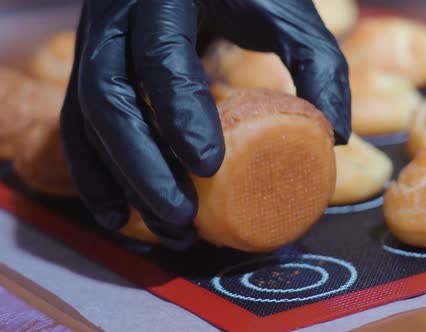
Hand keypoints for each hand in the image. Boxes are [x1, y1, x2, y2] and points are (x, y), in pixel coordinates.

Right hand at [60, 0, 350, 249]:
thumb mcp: (285, 11)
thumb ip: (317, 62)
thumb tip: (335, 137)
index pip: (161, 55)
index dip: (179, 111)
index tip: (210, 166)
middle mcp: (116, 19)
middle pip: (108, 97)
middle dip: (143, 166)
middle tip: (183, 217)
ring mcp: (94, 45)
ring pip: (88, 120)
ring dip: (122, 183)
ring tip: (167, 230)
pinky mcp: (90, 71)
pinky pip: (78, 127)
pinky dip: (97, 176)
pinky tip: (120, 216)